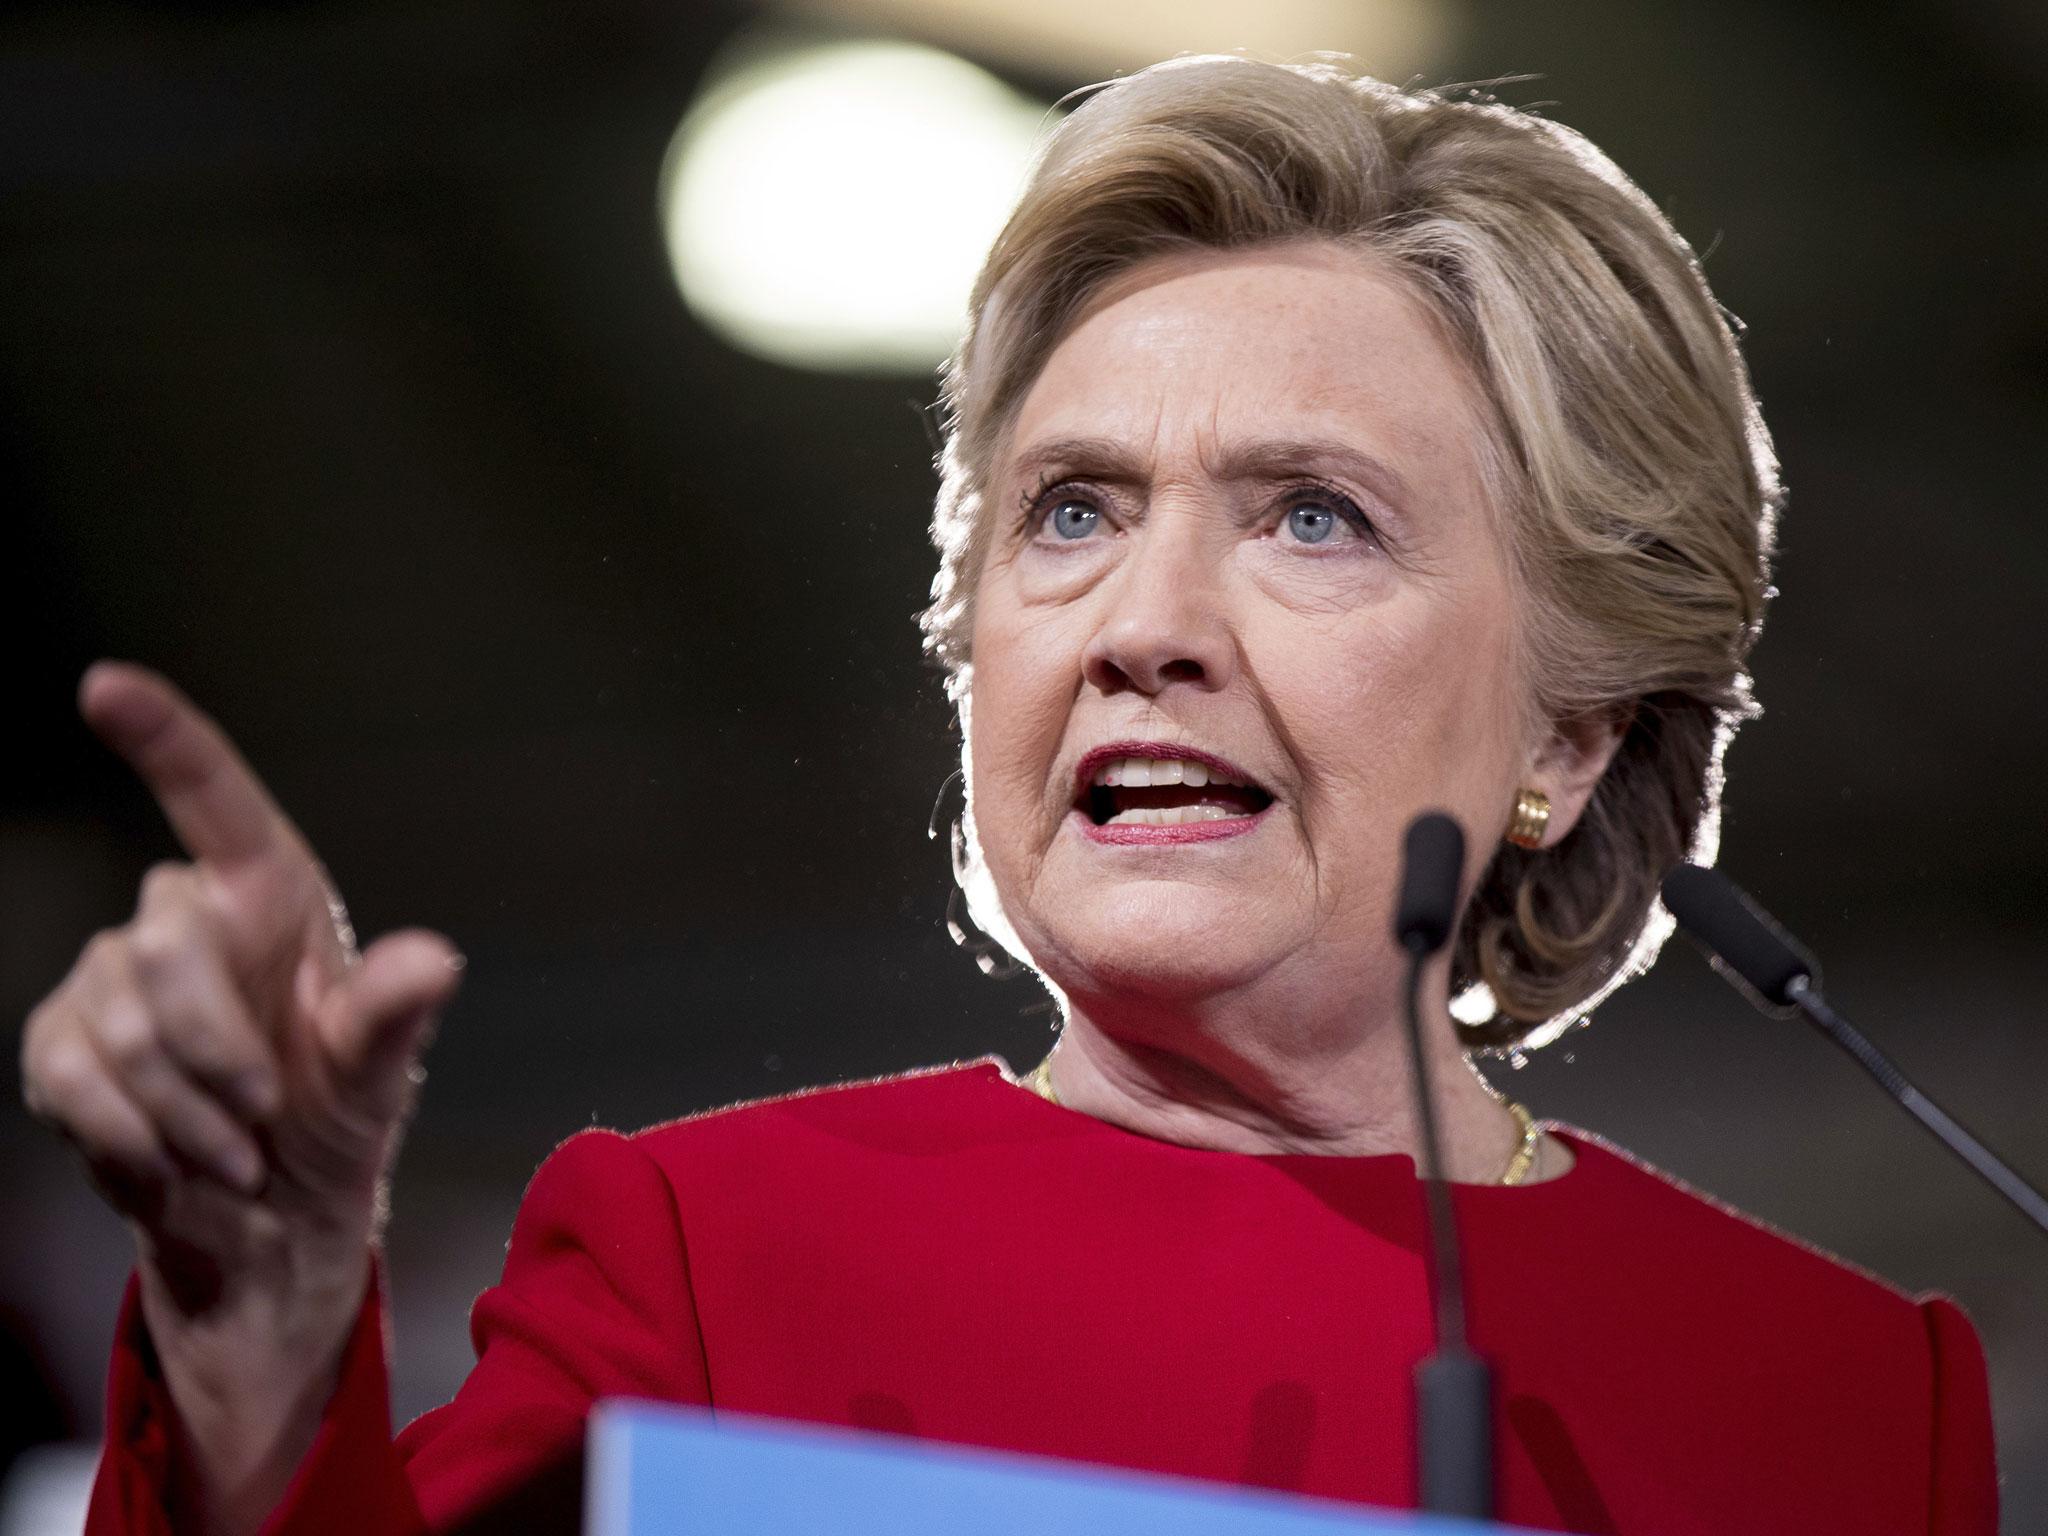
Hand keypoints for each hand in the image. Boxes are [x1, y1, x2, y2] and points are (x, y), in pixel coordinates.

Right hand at [19, 662, 461, 1532]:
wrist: (268, 1224)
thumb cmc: (333, 1121)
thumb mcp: (379, 1073)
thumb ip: (393, 1012)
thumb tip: (434, 960)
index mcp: (266, 900)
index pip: (211, 798)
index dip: (161, 735)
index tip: (106, 684)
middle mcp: (182, 925)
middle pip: (164, 947)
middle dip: (216, 1048)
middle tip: (261, 1114)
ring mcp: (108, 984)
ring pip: (119, 1028)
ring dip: (184, 1112)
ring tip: (234, 1150)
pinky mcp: (60, 1049)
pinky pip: (73, 1082)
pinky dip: (131, 1140)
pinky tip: (169, 1164)